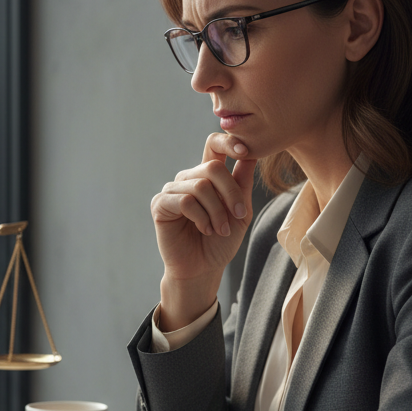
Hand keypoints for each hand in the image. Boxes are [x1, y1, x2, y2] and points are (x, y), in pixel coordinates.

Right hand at [151, 135, 255, 328]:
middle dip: (230, 193)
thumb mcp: (240, 211)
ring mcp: (172, 190)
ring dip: (216, 211)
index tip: (244, 150)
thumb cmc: (221, 241)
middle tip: (238, 215)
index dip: (228, 141)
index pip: (214, 145)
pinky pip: (185, 201)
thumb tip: (251, 152)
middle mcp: (188, 179)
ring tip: (219, 230)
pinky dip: (201, 217)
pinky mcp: (160, 205)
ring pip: (200, 186)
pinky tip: (204, 229)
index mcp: (207, 176)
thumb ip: (242, 183)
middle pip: (212, 167)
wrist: (203, 268)